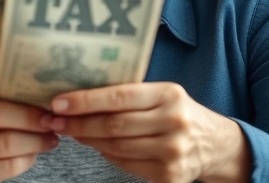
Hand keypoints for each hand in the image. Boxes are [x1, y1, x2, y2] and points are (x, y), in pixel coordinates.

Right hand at [0, 92, 59, 182]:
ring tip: (50, 140)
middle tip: (53, 126)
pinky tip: (33, 154)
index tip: (48, 110)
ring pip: (9, 150)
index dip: (25, 111)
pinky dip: (26, 160)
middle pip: (3, 131)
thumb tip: (39, 97)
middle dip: (34, 128)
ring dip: (35, 144)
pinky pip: (8, 168)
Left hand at [48, 82, 250, 182]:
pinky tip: (95, 145)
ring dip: (87, 139)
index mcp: (169, 95)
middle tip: (53, 120)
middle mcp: (174, 122)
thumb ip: (127, 94)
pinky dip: (106, 154)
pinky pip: (125, 164)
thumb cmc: (177, 113)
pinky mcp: (169, 176)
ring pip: (116, 147)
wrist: (215, 145)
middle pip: (114, 125)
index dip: (85, 100)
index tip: (57, 102)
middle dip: (78, 123)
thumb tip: (77, 97)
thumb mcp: (161, 94)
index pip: (119, 96)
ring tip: (69, 131)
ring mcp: (173, 152)